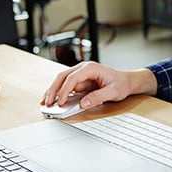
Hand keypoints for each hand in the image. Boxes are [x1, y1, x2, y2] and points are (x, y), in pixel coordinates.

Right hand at [40, 61, 156, 109]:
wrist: (127, 81)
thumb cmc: (121, 83)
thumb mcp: (113, 91)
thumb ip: (98, 97)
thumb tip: (83, 103)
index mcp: (90, 68)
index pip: (72, 78)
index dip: (64, 90)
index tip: (60, 102)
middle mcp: (83, 69)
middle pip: (62, 77)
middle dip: (53, 90)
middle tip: (46, 103)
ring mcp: (80, 74)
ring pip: (61, 81)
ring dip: (52, 91)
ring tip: (45, 103)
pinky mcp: (80, 81)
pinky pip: (66, 86)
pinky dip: (58, 93)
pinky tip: (53, 101)